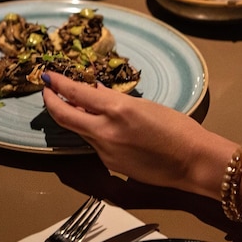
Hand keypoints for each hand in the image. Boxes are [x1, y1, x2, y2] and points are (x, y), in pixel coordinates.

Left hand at [41, 72, 234, 196]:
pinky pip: (94, 144)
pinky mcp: (110, 164)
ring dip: (72, 117)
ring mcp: (105, 151)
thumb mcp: (145, 106)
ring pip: (79, 131)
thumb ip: (114, 100)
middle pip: (64, 116)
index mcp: (117, 110)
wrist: (193, 162)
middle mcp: (105, 131)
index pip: (76, 93)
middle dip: (51, 102)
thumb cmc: (177, 129)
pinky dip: (91, 131)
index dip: (58, 84)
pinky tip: (99, 125)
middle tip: (47, 91)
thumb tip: (95, 92)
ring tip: (73, 104)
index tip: (48, 76)